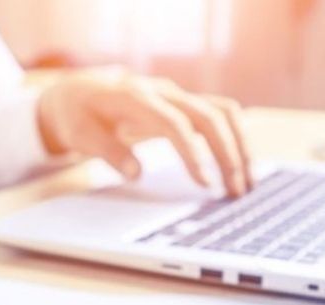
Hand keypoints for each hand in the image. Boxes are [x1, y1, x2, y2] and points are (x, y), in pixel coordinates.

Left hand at [37, 74, 251, 196]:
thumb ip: (108, 152)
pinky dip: (235, 137)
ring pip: (223, 112)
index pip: (175, 124)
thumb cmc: (78, 116)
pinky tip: (240, 164)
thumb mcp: (80, 136)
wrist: (78, 94)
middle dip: (228, 154)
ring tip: (246, 183)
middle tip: (235, 192)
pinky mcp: (184, 104)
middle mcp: (163, 92)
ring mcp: (177, 96)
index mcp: (136, 97)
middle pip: (209, 116)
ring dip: (239, 146)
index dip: (192, 153)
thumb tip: (137, 173)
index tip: (204, 183)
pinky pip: (220, 114)